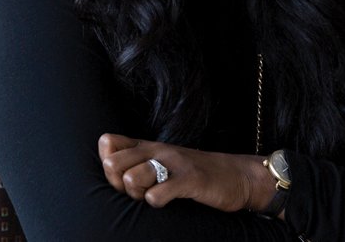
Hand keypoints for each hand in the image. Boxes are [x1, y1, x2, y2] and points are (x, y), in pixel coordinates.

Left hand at [97, 133, 277, 213]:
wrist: (238, 175)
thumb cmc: (195, 173)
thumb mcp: (163, 161)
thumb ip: (136, 160)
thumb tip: (106, 163)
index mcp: (148, 146)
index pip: (108, 143)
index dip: (108, 163)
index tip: (122, 176)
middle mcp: (158, 150)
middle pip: (113, 163)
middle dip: (118, 184)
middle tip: (138, 191)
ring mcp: (174, 164)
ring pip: (132, 178)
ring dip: (138, 194)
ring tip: (154, 195)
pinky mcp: (190, 180)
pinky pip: (157, 194)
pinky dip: (157, 201)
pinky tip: (167, 200)